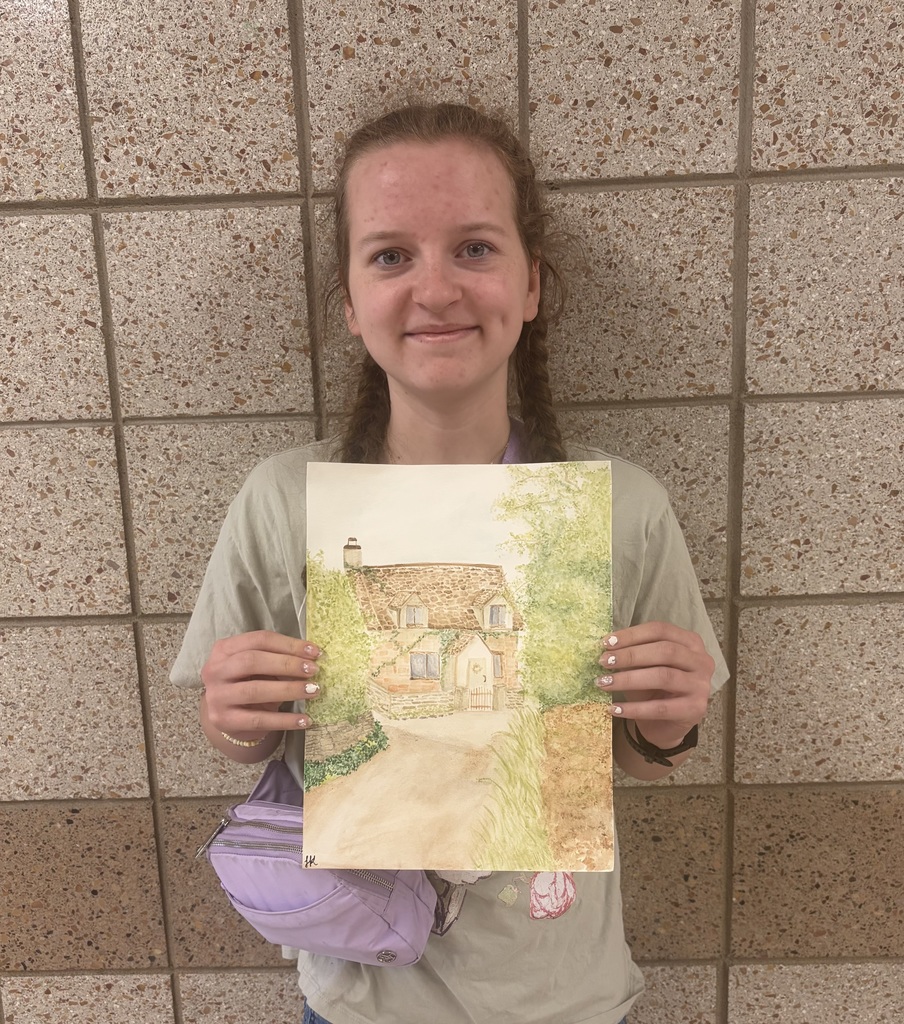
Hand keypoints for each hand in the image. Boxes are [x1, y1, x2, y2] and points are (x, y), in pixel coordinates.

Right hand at [201, 630, 322, 738]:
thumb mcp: (257, 667)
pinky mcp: (223, 720)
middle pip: (252, 661)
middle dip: (287, 664)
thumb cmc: (247, 683)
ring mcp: (217, 696)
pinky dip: (285, 720)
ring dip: (289, 689)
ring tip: (313, 691)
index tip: (315, 652)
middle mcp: (215, 670)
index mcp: (224, 649)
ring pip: (255, 690)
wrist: (226, 716)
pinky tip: (304, 720)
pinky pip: (258, 719)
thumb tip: (311, 658)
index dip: (289, 644)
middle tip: (313, 670)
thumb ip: (277, 659)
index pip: (259, 639)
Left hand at [595, 621, 713, 747]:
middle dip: (630, 655)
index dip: (632, 635)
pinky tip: (614, 709)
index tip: (605, 643)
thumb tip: (606, 646)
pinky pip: (660, 708)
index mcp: (690, 642)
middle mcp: (701, 660)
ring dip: (628, 679)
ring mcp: (701, 685)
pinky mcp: (695, 709)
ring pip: (663, 676)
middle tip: (603, 661)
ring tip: (604, 683)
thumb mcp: (644, 667)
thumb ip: (633, 654)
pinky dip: (634, 708)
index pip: (660, 630)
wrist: (666, 725)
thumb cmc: (654, 689)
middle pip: (665, 651)